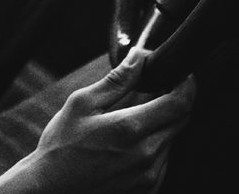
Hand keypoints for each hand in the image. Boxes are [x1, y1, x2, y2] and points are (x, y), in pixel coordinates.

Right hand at [2, 48, 194, 193]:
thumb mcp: (81, 104)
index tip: (180, 74)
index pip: (179, 103)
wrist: (52, 189)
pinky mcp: (148, 189)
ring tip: (127, 121)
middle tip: (150, 91)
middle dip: (171, 101)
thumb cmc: (61, 145)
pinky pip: (162, 160)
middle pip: (180, 121)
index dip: (186, 84)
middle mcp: (147, 155)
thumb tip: (139, 58)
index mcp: (130, 128)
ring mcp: (150, 176)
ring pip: (170, 139)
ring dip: (159, 124)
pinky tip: (124, 144)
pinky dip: (151, 145)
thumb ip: (116, 81)